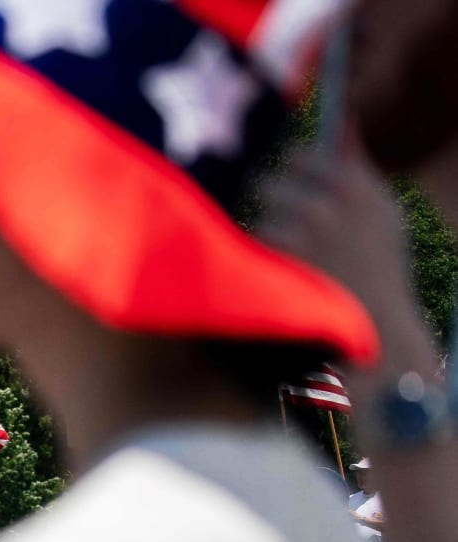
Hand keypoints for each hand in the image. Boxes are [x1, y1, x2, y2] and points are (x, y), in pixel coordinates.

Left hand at [259, 145, 437, 380]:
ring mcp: (299, 233)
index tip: (290, 184)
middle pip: (268, 181)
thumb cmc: (377, 267)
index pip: (301, 154)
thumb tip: (341, 118)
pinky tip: (282, 274)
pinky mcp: (277, 260)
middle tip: (283, 223)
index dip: (290, 171)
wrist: (372, 329)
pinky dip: (259, 257)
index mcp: (357, 186)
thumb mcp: (382, 213)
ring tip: (290, 256)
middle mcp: (328, 203)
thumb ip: (357, 164)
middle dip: (268, 201)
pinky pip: (252, 243)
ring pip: (257, 215)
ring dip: (264, 232)